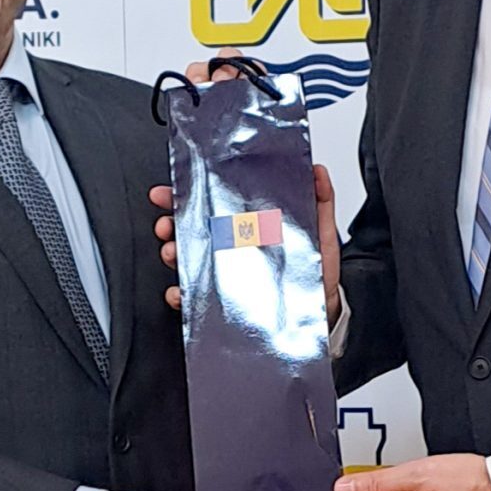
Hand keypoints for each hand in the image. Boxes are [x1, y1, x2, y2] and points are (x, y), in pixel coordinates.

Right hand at [150, 52, 341, 325]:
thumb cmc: (317, 279)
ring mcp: (226, 275)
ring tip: (173, 251)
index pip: (217, 202)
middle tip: (166, 221)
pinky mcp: (222, 304)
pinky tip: (180, 290)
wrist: (321, 320)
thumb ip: (321, 203)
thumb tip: (317, 170)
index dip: (192, 191)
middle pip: (194, 227)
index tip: (174, 185)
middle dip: (172, 220)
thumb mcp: (323, 236)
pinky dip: (181, 293)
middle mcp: (235, 248)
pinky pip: (194, 296)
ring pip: (188, 257)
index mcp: (253, 226)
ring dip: (173, 251)